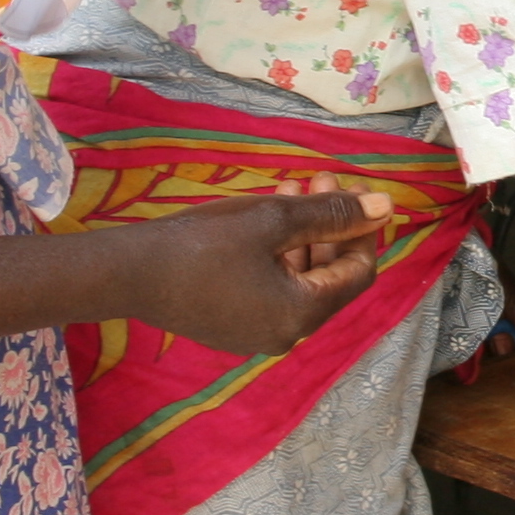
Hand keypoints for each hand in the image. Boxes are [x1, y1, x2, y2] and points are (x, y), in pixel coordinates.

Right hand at [117, 185, 391, 355]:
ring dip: (303, 236)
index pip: (358, 272)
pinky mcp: (233, 328)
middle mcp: (286, 335)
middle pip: (329, 278)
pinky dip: (278, 256)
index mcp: (302, 315)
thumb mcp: (272, 220)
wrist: (126, 273)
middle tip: (317, 178)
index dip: (362, 229)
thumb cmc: (203, 244)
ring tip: (290, 190)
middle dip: (330, 225)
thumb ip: (332, 214)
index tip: (351, 188)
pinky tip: (265, 221)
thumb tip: (388, 206)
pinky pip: (273, 291)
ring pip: (300, 282)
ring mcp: (258, 336)